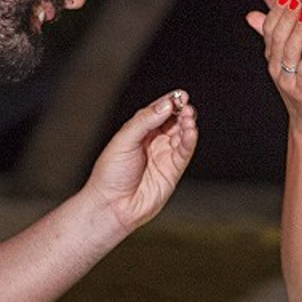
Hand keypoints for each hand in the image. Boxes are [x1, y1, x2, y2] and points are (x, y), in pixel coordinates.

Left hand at [83, 91, 198, 233]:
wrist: (111, 205)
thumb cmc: (110, 173)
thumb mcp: (124, 140)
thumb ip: (145, 121)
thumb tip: (165, 105)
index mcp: (138, 130)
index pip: (158, 111)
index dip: (170, 102)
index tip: (180, 95)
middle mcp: (153, 141)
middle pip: (173, 120)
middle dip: (181, 111)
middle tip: (185, 105)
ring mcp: (164, 155)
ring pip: (182, 134)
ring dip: (187, 124)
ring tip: (188, 116)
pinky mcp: (173, 170)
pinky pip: (184, 151)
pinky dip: (190, 140)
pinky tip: (191, 131)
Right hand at [246, 0, 301, 132]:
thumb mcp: (290, 57)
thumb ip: (277, 37)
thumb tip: (252, 15)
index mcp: (272, 57)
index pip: (269, 30)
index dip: (276, 13)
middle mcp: (275, 67)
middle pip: (277, 38)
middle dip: (287, 17)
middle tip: (297, 0)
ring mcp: (287, 79)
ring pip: (289, 51)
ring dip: (298, 31)